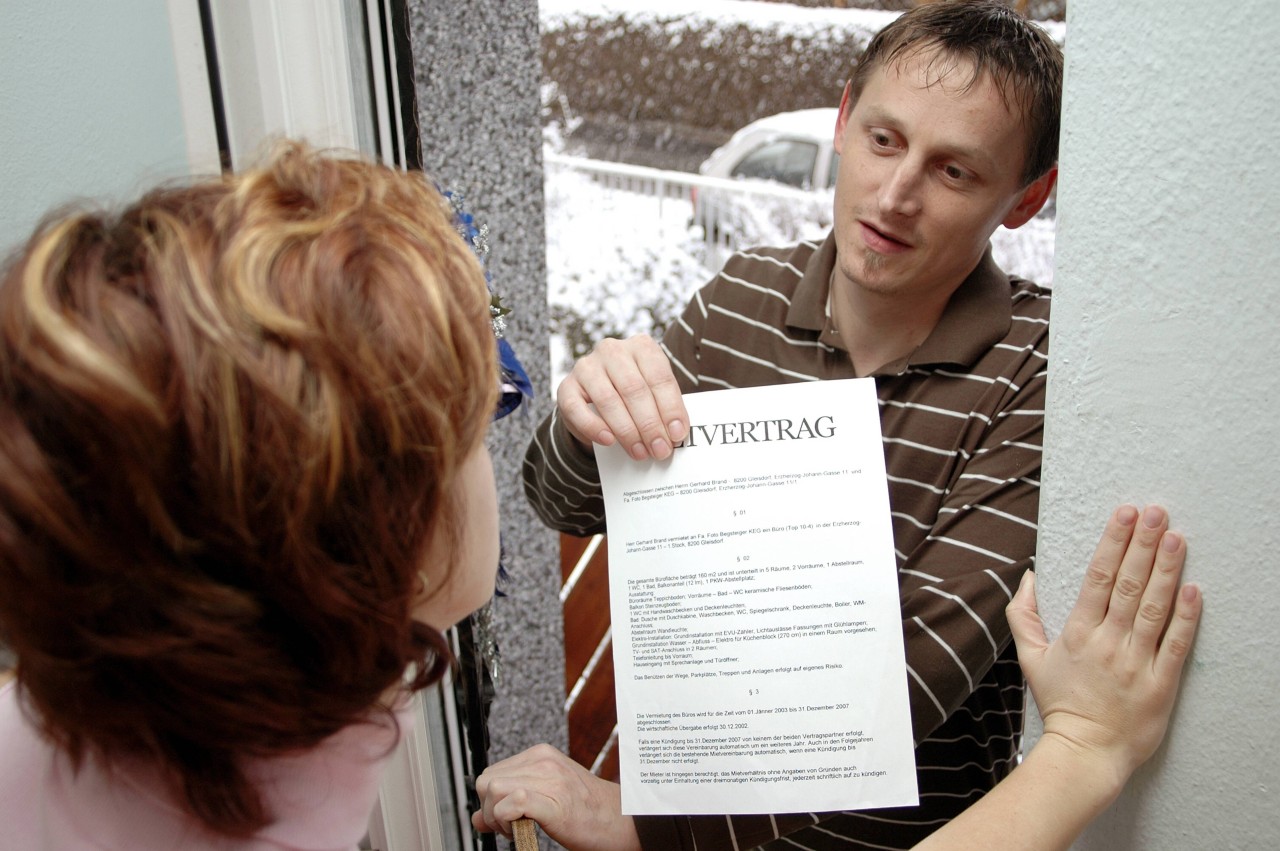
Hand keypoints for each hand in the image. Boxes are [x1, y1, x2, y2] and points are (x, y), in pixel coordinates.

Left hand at [472, 744, 639, 850]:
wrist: (622, 821)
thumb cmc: (586, 812)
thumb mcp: (544, 800)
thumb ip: (510, 803)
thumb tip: (477, 818)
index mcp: (540, 755)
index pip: (491, 773)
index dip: (489, 800)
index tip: (504, 818)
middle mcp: (544, 760)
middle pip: (487, 780)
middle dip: (489, 808)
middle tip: (509, 826)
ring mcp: (550, 779)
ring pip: (494, 790)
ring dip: (497, 817)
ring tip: (516, 828)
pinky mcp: (555, 802)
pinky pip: (512, 803)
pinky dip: (507, 820)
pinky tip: (522, 829)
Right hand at [557, 335, 687, 460]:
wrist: (596, 399)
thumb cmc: (633, 396)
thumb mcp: (653, 394)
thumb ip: (664, 409)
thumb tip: (675, 434)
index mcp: (641, 346)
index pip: (659, 377)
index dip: (670, 408)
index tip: (677, 434)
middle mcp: (612, 350)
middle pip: (634, 389)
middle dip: (650, 424)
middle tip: (660, 450)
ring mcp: (587, 366)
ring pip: (608, 400)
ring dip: (627, 431)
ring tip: (640, 452)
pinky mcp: (566, 386)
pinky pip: (577, 409)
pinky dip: (594, 427)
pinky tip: (609, 441)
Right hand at [1008, 504, 1201, 784]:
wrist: (1086, 752)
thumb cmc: (1060, 703)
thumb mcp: (1030, 658)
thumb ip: (1024, 615)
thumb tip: (1028, 576)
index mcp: (1077, 633)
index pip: (1098, 578)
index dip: (1113, 543)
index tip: (1125, 514)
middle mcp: (1107, 643)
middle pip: (1127, 585)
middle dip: (1143, 545)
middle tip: (1156, 512)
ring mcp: (1135, 663)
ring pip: (1153, 608)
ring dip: (1166, 570)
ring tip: (1176, 537)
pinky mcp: (1160, 684)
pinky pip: (1175, 644)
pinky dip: (1186, 616)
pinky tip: (1194, 589)